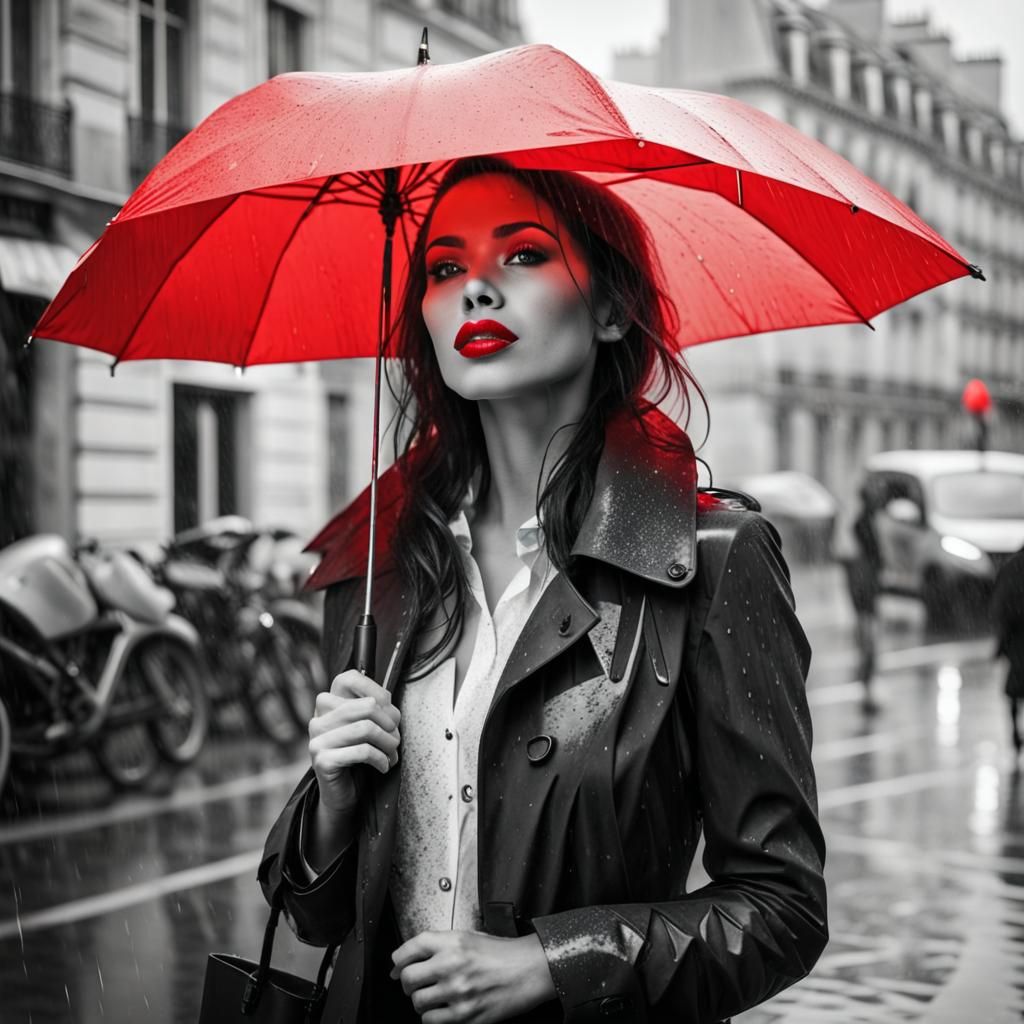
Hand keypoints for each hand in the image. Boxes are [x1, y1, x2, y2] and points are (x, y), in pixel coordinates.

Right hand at [308, 669, 400, 814]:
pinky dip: (380, 759)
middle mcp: (318, 718)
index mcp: (328, 704)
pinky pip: (362, 751)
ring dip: (389, 743)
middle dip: (390, 724)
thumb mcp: (367, 727)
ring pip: (367, 728)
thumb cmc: (359, 757)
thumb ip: (373, 709)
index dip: (378, 690)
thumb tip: (389, 705)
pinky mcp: (322, 759)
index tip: (390, 713)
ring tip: (392, 754)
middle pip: (367, 705)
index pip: (349, 677)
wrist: (343, 795)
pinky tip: (384, 766)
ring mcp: (317, 738)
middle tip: (395, 739)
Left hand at [391, 931, 555, 1022]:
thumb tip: (409, 958)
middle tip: (414, 983)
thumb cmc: (503, 953)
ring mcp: (457, 992)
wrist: (528, 970)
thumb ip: (440, 944)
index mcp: (453, 942)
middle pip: (408, 977)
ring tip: (433, 996)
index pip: (410, 948)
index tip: (397, 965)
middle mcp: (452, 965)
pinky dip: (432, 1017)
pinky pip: (431, 1021)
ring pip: (417, 1002)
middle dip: (407, 982)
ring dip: (421, 1000)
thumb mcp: (469, 937)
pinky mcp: (464, 1016)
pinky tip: (443, 1009)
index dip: (398, 958)